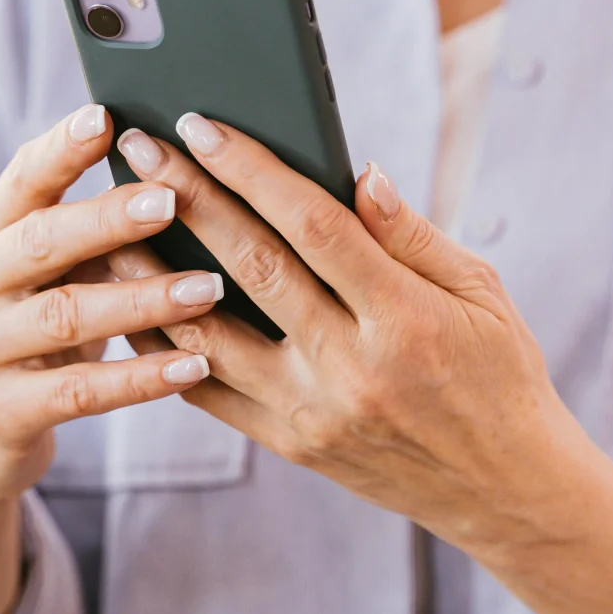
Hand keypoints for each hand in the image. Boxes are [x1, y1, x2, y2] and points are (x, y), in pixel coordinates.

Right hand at [0, 105, 223, 506]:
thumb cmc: (32, 335)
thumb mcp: (45, 276)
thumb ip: (91, 232)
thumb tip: (182, 176)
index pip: (20, 181)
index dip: (61, 149)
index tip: (108, 116)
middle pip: (40, 241)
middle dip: (107, 218)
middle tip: (172, 199)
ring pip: (65, 316)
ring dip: (143, 300)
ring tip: (209, 287)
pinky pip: (79, 392)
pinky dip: (141, 378)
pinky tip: (194, 365)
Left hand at [107, 115, 597, 546]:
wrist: (504, 489)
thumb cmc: (499, 374)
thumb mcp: (483, 293)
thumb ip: (413, 236)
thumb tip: (357, 173)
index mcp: (406, 317)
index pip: (314, 225)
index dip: (252, 170)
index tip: (202, 124)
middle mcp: (352, 367)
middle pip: (252, 267)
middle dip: (187, 198)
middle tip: (137, 149)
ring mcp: (314, 411)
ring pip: (210, 333)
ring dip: (151, 274)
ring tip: (108, 224)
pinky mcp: (291, 445)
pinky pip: (209, 391)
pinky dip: (165, 346)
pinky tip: (131, 304)